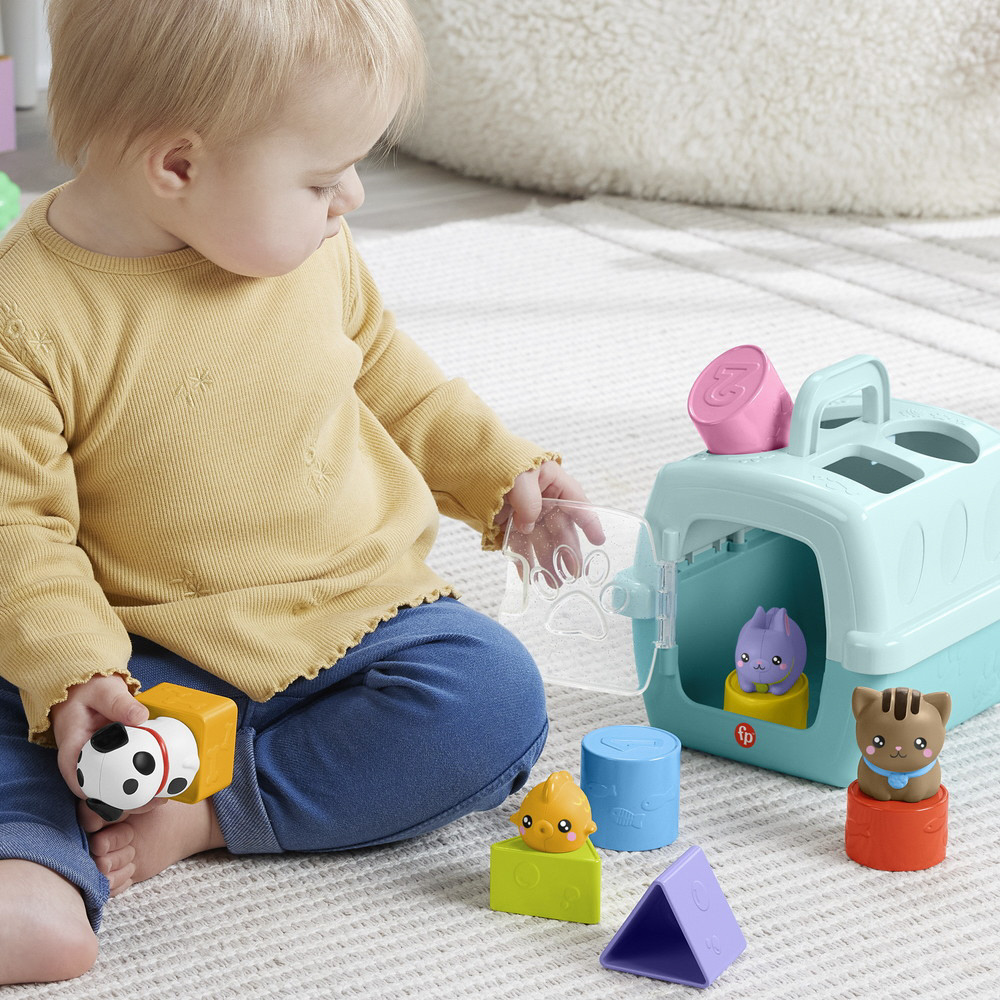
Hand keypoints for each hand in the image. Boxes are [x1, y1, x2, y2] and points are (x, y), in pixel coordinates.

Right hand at [50, 673, 148, 799]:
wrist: (86, 689)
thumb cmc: (89, 691)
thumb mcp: (104, 691)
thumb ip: (119, 703)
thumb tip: (140, 716)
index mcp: (72, 753)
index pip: (82, 785)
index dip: (105, 799)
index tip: (131, 800)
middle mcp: (80, 765)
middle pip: (101, 794)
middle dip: (128, 802)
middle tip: (157, 800)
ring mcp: (95, 765)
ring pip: (113, 790)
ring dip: (136, 797)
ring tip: (163, 796)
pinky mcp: (109, 762)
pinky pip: (122, 777)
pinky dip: (139, 781)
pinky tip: (159, 782)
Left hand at [495, 461, 604, 583]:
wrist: (465, 463)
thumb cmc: (498, 461)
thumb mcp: (519, 476)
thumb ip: (528, 501)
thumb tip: (528, 526)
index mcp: (551, 481)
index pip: (575, 502)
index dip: (588, 521)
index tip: (599, 539)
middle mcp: (542, 499)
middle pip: (559, 527)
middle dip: (567, 551)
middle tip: (574, 572)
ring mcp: (524, 512)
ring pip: (541, 540)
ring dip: (547, 561)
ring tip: (554, 582)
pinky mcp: (507, 524)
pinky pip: (519, 545)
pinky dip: (524, 560)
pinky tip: (530, 576)